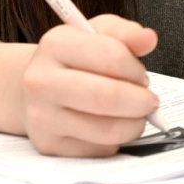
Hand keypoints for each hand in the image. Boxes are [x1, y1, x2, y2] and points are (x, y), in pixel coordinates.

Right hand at [0, 15, 160, 156]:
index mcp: (54, 44)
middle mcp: (41, 81)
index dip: (136, 69)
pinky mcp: (49, 145)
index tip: (141, 76)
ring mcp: (41, 117)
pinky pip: (99, 150)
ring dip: (135, 125)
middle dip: (141, 101)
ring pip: (107, 130)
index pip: (111, 56)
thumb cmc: (73, 60)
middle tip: (149, 101)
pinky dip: (116, 141)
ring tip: (135, 115)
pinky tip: (111, 126)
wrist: (34, 90)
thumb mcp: (96, 35)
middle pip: (107, 97)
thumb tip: (148, 39)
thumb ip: (125, 34)